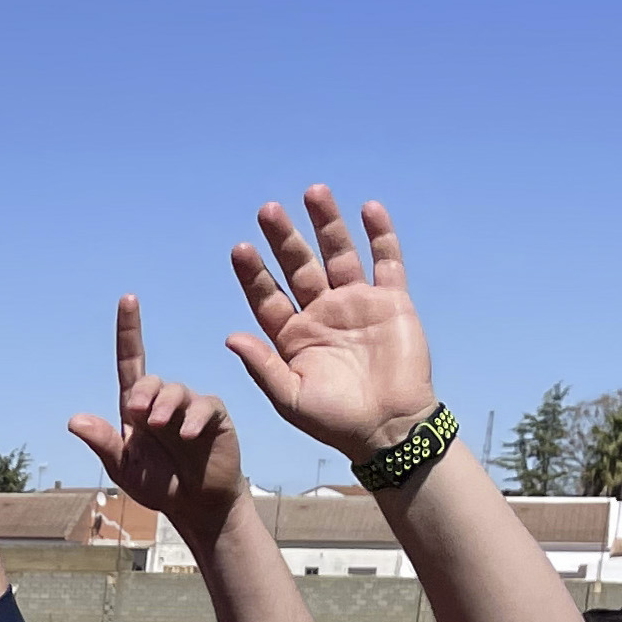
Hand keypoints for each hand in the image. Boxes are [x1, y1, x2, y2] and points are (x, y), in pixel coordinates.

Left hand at [67, 296, 248, 544]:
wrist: (196, 506)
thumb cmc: (158, 486)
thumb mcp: (124, 467)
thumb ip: (103, 443)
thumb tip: (74, 420)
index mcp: (137, 410)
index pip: (131, 362)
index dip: (129, 331)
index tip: (128, 299)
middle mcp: (163, 402)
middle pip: (151, 380)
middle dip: (143, 394)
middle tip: (137, 416)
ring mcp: (190, 407)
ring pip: (176, 390)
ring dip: (166, 405)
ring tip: (159, 427)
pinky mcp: (214, 417)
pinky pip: (204, 406)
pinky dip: (193, 418)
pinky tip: (186, 435)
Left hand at [222, 186, 434, 460]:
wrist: (389, 428)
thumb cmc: (335, 421)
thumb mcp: (290, 399)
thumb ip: (262, 367)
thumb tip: (230, 338)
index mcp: (293, 335)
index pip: (267, 296)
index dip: (254, 273)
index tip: (240, 249)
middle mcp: (322, 313)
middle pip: (299, 266)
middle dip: (285, 238)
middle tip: (268, 210)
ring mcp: (357, 304)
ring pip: (339, 254)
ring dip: (327, 224)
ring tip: (314, 192)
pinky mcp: (392, 302)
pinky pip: (386, 262)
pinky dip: (380, 235)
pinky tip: (368, 209)